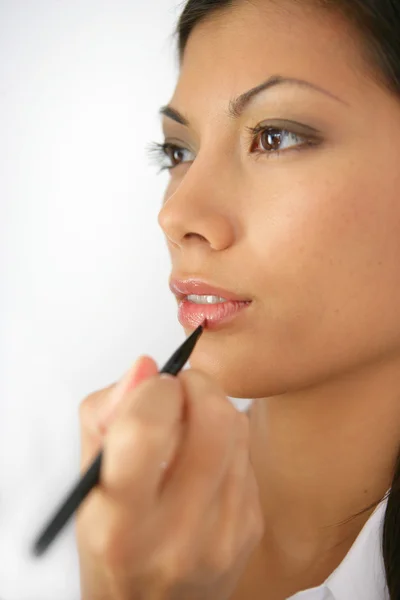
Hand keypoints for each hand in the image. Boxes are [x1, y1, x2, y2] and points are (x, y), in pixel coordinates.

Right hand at [76, 355, 263, 599]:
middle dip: (194, 384)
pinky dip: (225, 439)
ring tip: (187, 425)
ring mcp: (223, 535)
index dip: (151, 391)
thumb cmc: (113, 543)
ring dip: (211, 406)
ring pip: (235, 427)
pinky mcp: (251, 528)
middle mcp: (177, 536)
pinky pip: (246, 453)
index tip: (150, 387)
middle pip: (211, 420)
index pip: (145, 431)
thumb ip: (106, 415)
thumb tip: (146, 368)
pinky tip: (204, 459)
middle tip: (177, 390)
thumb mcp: (88, 482)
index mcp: (121, 525)